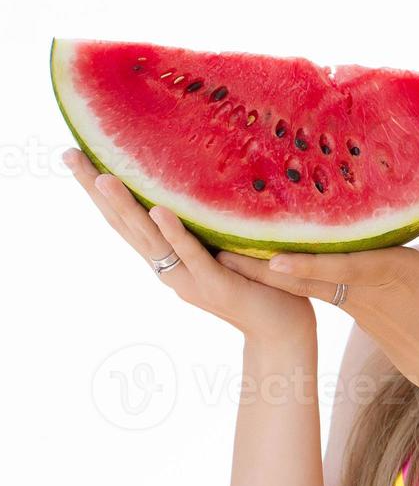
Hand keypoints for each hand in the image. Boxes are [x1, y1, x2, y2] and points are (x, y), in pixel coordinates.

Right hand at [63, 148, 315, 341]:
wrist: (282, 331)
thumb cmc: (260, 284)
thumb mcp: (226, 247)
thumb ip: (207, 225)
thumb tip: (199, 182)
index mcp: (169, 258)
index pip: (127, 219)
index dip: (100, 190)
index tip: (77, 154)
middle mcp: (169, 269)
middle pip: (124, 225)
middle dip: (96, 190)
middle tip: (69, 155)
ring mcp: (188, 278)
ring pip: (150, 239)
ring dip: (125, 207)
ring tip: (101, 177)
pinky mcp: (214, 284)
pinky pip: (191, 254)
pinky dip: (174, 232)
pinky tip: (158, 210)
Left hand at [215, 195, 418, 399]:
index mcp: (393, 276)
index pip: (344, 267)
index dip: (307, 264)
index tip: (272, 259)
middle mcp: (365, 292)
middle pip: (305, 278)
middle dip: (260, 265)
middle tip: (217, 249)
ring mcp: (356, 306)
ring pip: (305, 286)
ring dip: (266, 271)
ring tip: (227, 253)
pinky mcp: (356, 315)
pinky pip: (320, 291)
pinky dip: (296, 277)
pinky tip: (275, 263)